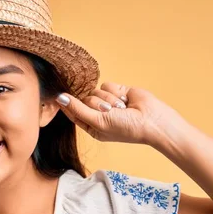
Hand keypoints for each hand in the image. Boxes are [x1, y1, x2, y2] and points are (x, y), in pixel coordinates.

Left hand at [56, 82, 187, 145]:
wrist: (152, 120)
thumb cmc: (126, 128)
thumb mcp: (98, 122)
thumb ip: (78, 109)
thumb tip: (60, 98)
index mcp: (91, 126)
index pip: (73, 112)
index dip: (68, 105)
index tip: (60, 97)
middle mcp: (98, 114)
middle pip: (84, 100)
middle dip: (97, 105)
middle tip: (110, 112)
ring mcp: (108, 102)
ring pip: (96, 91)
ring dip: (109, 100)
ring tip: (121, 109)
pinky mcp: (117, 91)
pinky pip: (107, 85)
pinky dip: (116, 92)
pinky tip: (126, 100)